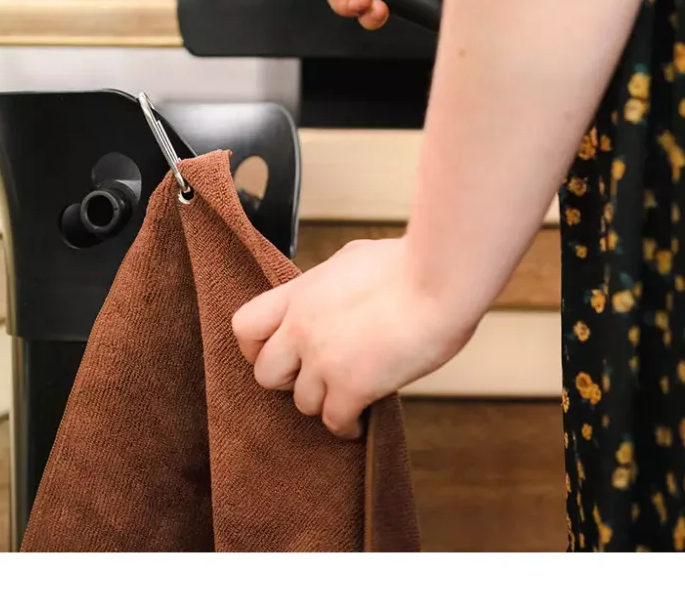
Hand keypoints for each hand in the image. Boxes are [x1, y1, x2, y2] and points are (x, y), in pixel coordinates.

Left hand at [231, 237, 471, 438]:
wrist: (439, 280)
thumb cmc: (409, 263)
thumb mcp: (352, 259)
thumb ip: (329, 283)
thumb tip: (331, 289)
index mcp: (300, 293)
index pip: (245, 326)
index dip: (255, 347)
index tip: (277, 352)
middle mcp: (302, 328)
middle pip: (265, 374)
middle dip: (288, 380)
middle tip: (312, 377)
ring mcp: (324, 359)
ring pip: (302, 403)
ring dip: (323, 403)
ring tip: (344, 398)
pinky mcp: (353, 386)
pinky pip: (335, 422)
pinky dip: (347, 426)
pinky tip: (360, 421)